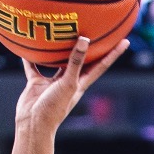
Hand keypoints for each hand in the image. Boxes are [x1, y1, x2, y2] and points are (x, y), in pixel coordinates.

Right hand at [13, 34, 129, 132]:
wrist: (33, 124)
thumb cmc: (54, 108)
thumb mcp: (68, 83)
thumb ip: (76, 62)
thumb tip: (84, 40)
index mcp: (81, 83)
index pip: (101, 65)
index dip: (114, 53)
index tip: (125, 41)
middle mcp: (69, 81)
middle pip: (83, 60)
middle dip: (90, 47)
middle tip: (97, 29)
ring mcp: (54, 82)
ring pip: (59, 61)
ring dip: (60, 49)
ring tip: (62, 31)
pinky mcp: (38, 83)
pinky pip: (34, 67)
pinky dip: (31, 58)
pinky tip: (28, 46)